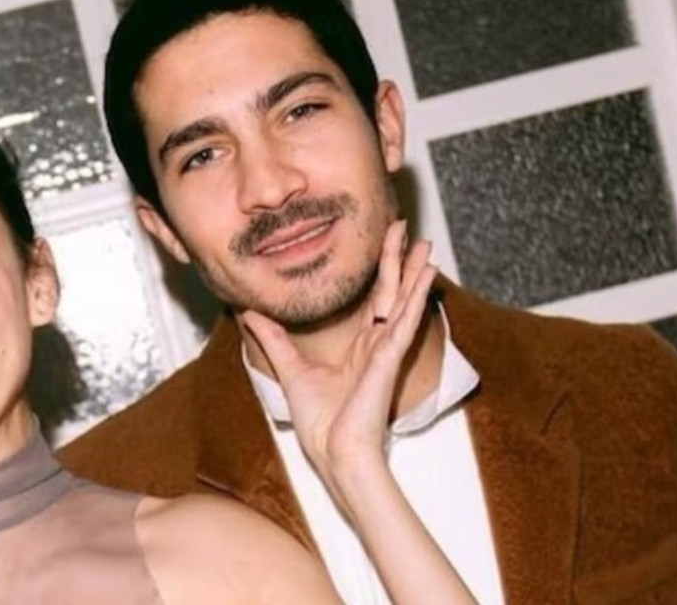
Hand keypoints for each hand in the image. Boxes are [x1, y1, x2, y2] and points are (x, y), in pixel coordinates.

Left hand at [241, 221, 436, 510]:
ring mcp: (386, 349)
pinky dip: (417, 295)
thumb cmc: (321, 422)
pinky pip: (405, 320)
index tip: (380, 243)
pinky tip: (426, 273)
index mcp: (360, 347)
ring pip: (403, 300)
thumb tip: (250, 312)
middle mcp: (377, 344)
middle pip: (390, 291)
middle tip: (400, 224)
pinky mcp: (389, 357)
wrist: (333, 451)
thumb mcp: (290, 368)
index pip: (373, 300)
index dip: (378, 271)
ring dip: (413, 269)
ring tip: (423, 241)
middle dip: (396, 258)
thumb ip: (274, 338)